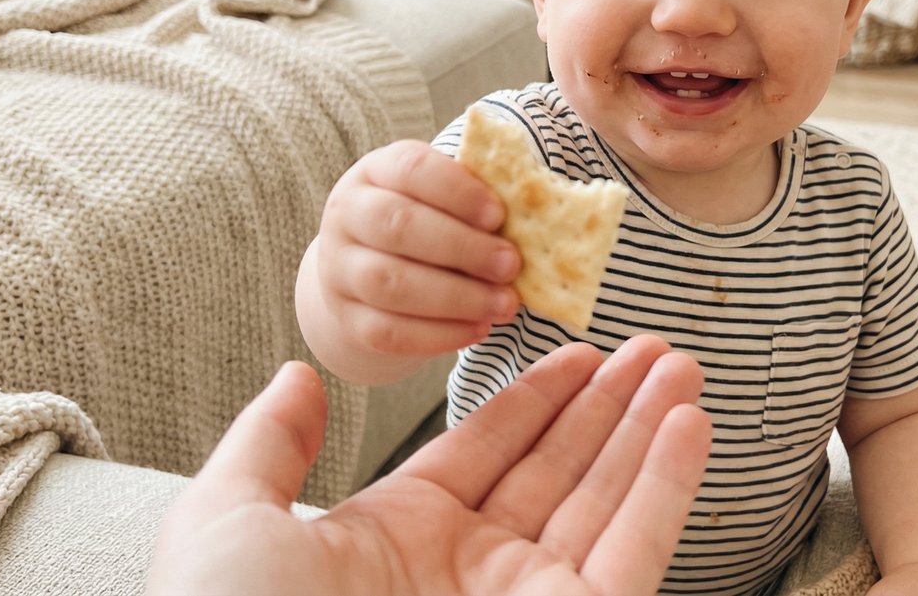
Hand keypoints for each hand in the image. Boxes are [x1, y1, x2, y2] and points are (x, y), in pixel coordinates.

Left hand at [145, 335, 711, 595]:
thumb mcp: (228, 523)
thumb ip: (268, 446)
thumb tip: (298, 374)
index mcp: (399, 537)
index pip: (489, 449)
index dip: (539, 396)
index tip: (583, 350)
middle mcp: (472, 569)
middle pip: (559, 468)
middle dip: (610, 405)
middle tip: (657, 347)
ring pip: (605, 502)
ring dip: (650, 431)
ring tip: (685, 368)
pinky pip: (633, 552)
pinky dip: (667, 489)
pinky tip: (688, 425)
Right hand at [308, 140, 521, 361]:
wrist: (365, 275)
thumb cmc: (424, 226)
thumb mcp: (441, 200)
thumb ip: (476, 203)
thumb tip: (533, 222)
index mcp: (376, 172)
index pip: (411, 168)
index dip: (457, 191)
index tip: (499, 215)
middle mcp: (348, 215)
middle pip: (398, 225)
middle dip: (462, 248)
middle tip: (511, 265)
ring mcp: (339, 269)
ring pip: (389, 283)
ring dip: (455, 297)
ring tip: (503, 304)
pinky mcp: (346, 318)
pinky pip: (388, 331)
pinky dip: (438, 334)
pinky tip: (477, 329)